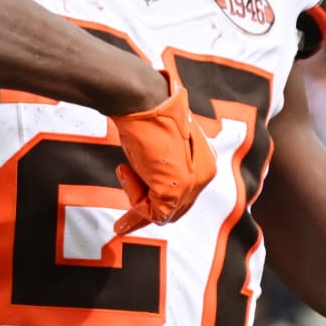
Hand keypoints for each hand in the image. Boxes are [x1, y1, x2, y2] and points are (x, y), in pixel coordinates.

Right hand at [109, 74, 215, 235]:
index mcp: (205, 161)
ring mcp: (193, 183)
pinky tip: (126, 170)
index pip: (184, 195)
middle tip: (119, 225)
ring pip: (165, 214)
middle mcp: (205, 173)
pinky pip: (154, 213)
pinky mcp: (177, 189)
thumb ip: (161, 168)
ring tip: (124, 171)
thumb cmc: (145, 117)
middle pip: (176, 208)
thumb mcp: (157, 148)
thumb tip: (149, 188)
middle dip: (145, 213)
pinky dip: (134, 198)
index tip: (131, 214)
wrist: (141, 100)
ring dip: (137, 199)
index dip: (156, 202)